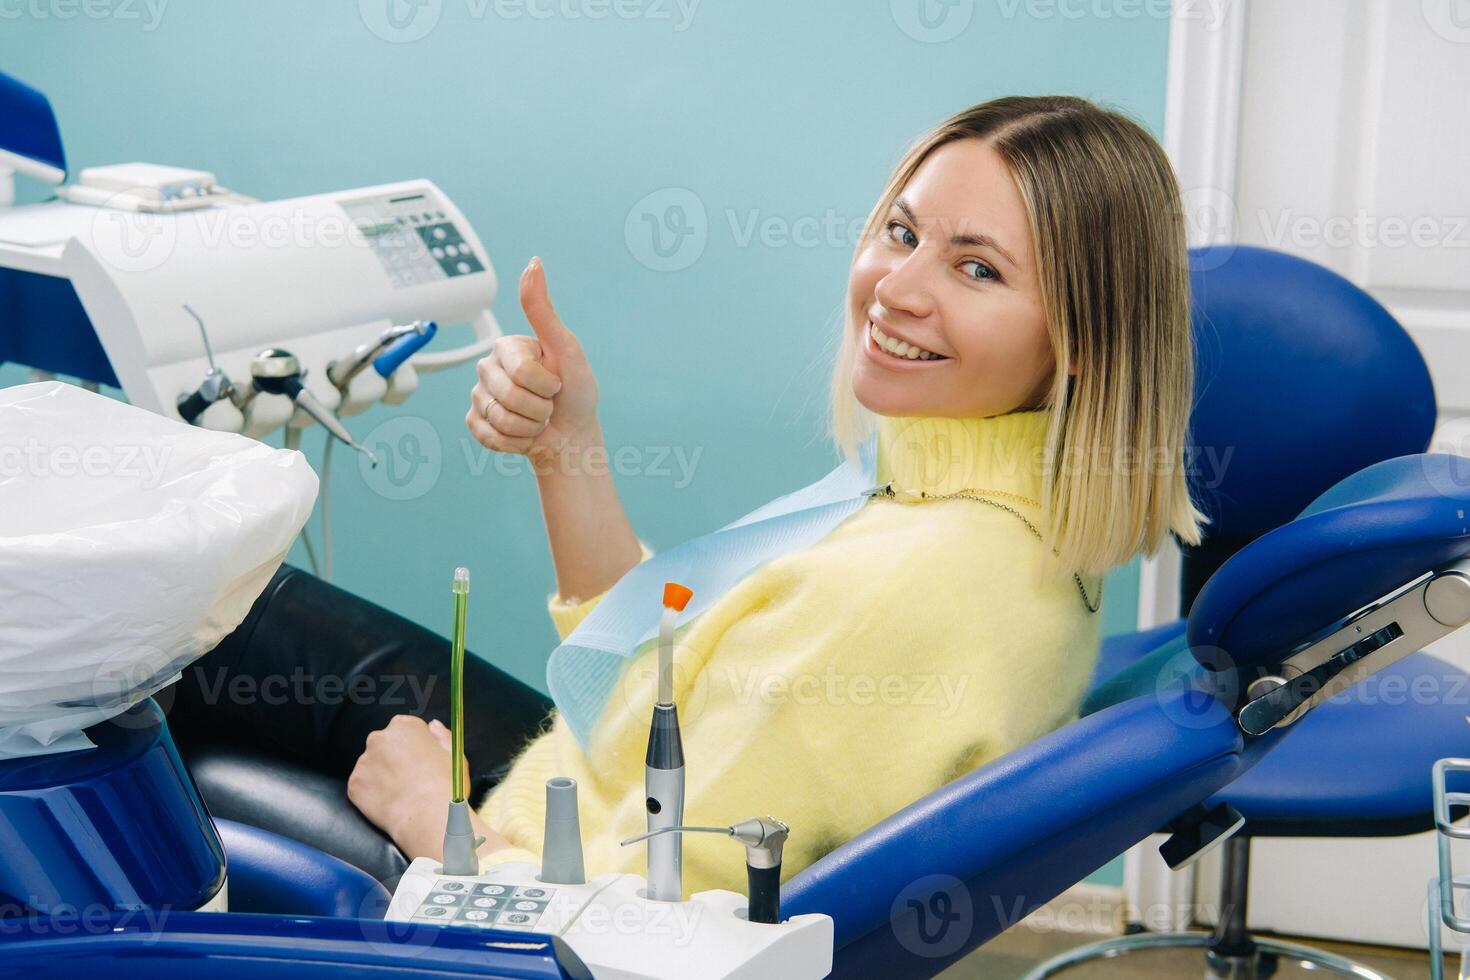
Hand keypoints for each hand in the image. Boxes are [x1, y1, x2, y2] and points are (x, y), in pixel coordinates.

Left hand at [348, 715, 505, 859]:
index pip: (406, 730)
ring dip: (383, 776)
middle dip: (395, 758)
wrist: (426, 817)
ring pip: (373, 766)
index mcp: (403, 726)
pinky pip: (363, 787)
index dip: (416, 746)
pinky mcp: (354, 785)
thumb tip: (432, 725)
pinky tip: (390, 802)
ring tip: (402, 793)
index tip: (422, 761)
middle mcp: (378, 739)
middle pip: (386, 745)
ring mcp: (363, 762)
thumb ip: (442, 735)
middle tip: (412, 779)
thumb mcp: (454, 754)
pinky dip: (374, 794)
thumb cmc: (445, 784)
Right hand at [466, 256, 600, 463]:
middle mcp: (488, 368)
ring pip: (499, 419)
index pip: (521, 372)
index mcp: (508, 347)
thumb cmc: (575, 391)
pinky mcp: (475, 423)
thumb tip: (533, 263)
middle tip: (549, 404)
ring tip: (539, 420)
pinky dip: (515, 442)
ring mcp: (479, 396)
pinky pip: (488, 436)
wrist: (572, 435)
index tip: (557, 382)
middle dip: (540, 409)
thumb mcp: (566, 347)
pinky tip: (524, 434)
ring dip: (530, 427)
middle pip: (509, 397)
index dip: (547, 385)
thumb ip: (542, 309)